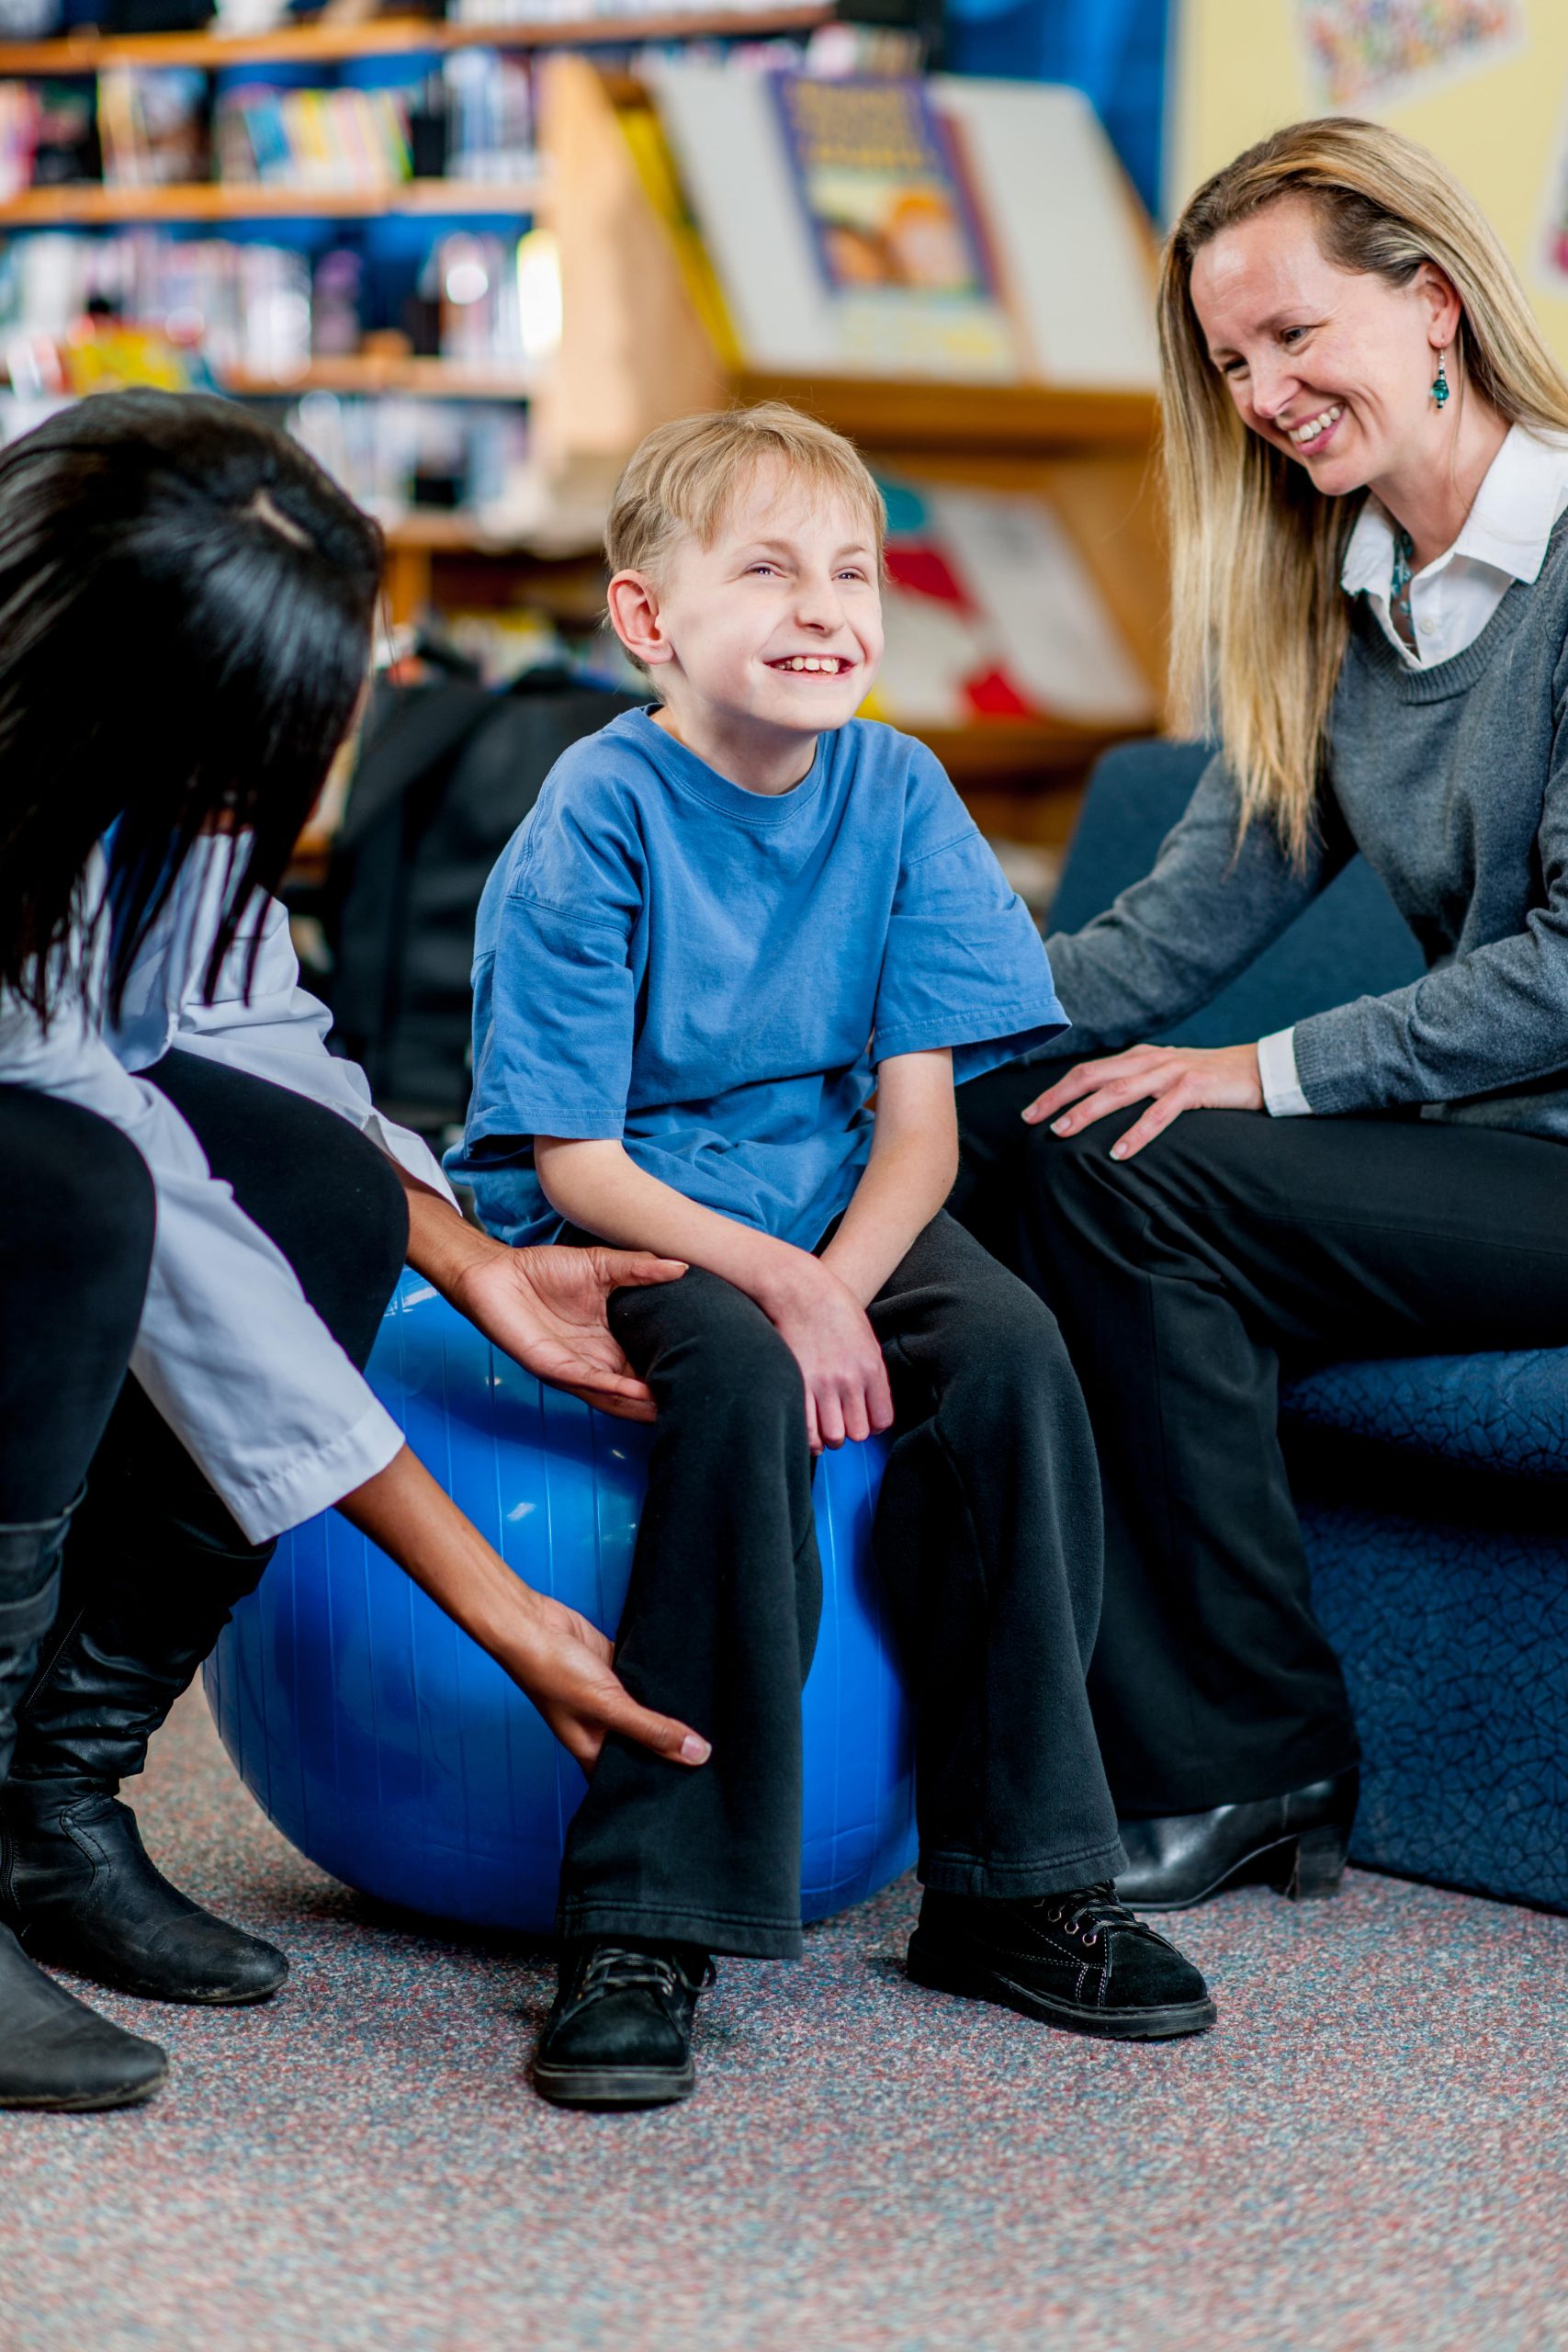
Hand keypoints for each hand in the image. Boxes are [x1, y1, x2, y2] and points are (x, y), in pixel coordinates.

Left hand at [451, 1242, 685, 1421]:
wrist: (496, 1272)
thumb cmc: (544, 1270)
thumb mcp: (601, 1265)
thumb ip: (640, 1268)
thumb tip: (681, 1267)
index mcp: (609, 1339)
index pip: (646, 1361)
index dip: (673, 1366)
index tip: (710, 1368)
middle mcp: (595, 1360)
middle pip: (635, 1387)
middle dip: (663, 1397)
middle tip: (704, 1400)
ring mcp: (574, 1367)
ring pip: (614, 1395)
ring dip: (642, 1404)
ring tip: (675, 1408)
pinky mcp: (552, 1366)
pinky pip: (587, 1381)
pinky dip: (613, 1389)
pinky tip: (637, 1392)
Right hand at [509, 1584, 710, 1774]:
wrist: (531, 1624)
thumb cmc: (553, 1673)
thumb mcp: (609, 1708)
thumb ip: (652, 1730)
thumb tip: (697, 1754)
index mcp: (594, 1750)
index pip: (634, 1776)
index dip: (661, 1781)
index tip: (699, 1784)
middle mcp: (603, 1728)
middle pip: (646, 1742)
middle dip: (672, 1743)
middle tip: (715, 1750)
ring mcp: (610, 1697)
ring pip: (648, 1710)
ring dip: (669, 1710)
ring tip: (712, 1718)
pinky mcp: (615, 1668)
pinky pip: (644, 1680)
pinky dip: (660, 1681)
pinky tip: (685, 1681)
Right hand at [763, 1252, 894, 1453]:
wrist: (801, 1290)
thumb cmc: (833, 1309)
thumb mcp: (866, 1338)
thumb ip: (871, 1373)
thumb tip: (869, 1404)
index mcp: (871, 1368)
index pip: (881, 1420)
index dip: (871, 1424)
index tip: (861, 1418)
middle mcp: (850, 1380)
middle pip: (857, 1433)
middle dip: (848, 1432)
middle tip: (839, 1420)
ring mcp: (822, 1383)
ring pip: (833, 1436)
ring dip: (827, 1436)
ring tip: (822, 1424)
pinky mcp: (797, 1383)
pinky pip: (807, 1429)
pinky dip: (808, 1436)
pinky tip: (808, 1429)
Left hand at [1022, 1042, 1263, 1161]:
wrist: (1260, 1070)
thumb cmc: (1209, 1081)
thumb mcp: (1166, 1078)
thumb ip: (1136, 1086)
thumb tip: (1099, 1109)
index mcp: (1138, 1058)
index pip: (1086, 1071)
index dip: (1056, 1090)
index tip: (1030, 1113)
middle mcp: (1149, 1061)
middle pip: (1092, 1077)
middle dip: (1058, 1099)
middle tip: (1031, 1122)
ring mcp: (1171, 1073)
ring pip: (1119, 1092)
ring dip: (1087, 1113)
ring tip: (1063, 1133)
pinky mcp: (1194, 1088)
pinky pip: (1160, 1113)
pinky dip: (1138, 1133)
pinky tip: (1119, 1152)